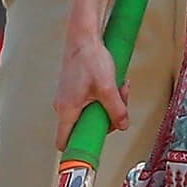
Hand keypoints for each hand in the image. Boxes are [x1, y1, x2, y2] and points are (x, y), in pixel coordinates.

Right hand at [53, 32, 128, 151]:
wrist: (84, 36)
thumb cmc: (90, 58)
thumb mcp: (108, 87)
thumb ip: (116, 110)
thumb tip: (122, 125)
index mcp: (67, 109)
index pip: (64, 142)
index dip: (77, 149)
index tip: (92, 150)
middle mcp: (63, 106)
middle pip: (85, 128)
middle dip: (106, 119)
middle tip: (119, 105)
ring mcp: (68, 98)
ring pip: (91, 113)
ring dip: (109, 105)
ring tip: (119, 89)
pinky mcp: (75, 90)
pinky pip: (90, 102)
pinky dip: (104, 97)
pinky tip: (114, 85)